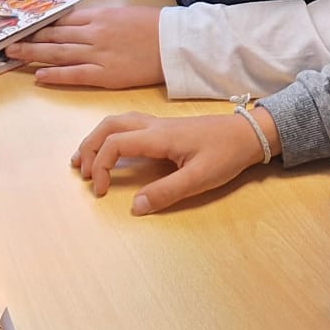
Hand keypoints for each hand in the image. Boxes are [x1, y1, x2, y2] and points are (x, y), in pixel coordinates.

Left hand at [3, 5, 163, 89]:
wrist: (174, 42)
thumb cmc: (152, 26)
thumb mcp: (121, 14)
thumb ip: (97, 19)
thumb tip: (76, 24)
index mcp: (97, 16)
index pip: (61, 21)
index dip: (39, 25)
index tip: (22, 27)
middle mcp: (92, 33)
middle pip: (53, 36)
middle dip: (29, 39)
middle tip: (6, 42)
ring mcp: (97, 54)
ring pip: (58, 54)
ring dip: (33, 55)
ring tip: (13, 56)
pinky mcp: (106, 74)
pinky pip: (75, 74)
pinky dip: (55, 75)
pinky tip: (38, 76)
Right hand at [70, 107, 274, 213]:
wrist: (248, 133)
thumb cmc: (226, 154)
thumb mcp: (199, 179)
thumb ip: (166, 193)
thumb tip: (135, 207)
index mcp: (159, 136)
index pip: (115, 143)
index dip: (102, 166)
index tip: (102, 190)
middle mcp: (153, 125)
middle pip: (109, 126)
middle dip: (89, 147)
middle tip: (81, 172)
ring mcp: (158, 124)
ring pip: (117, 122)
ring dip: (97, 139)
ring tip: (85, 159)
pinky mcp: (164, 128)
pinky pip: (128, 125)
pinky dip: (110, 135)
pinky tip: (112, 150)